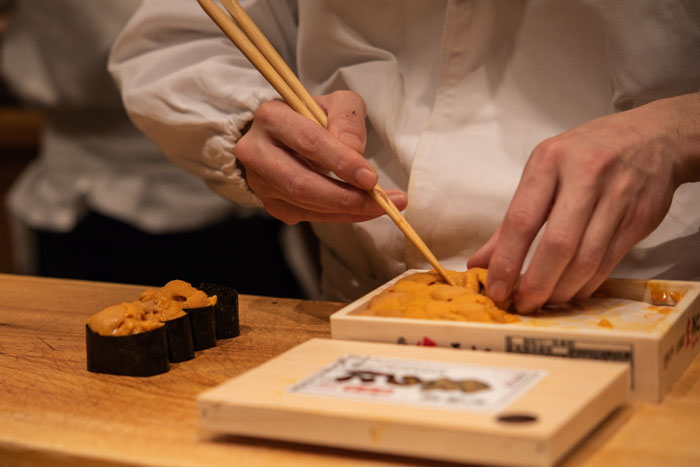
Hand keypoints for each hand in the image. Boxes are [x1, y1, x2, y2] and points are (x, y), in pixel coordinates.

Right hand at [233, 90, 406, 223]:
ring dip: (347, 210)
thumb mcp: (336, 103)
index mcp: (271, 116)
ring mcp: (260, 182)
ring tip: (381, 206)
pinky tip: (361, 209)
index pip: (308, 142)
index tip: (371, 178)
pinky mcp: (270, 203)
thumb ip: (347, 119)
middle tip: (380, 201)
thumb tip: (354, 151)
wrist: (284, 135)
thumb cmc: (313, 117)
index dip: (341, 162)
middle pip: (301, 183)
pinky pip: (308, 216)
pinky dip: (339, 216)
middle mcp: (256, 151)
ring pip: (304, 204)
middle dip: (345, 196)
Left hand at [468, 93, 699, 312]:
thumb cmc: (585, 155)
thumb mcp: (544, 171)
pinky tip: (571, 292)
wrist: (654, 136)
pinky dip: (587, 284)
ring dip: (562, 290)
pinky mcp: (641, 217)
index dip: (506, 261)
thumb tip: (480, 263)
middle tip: (522, 305)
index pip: (522, 220)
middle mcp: (586, 176)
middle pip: (558, 244)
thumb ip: (513, 219)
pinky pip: (609, 261)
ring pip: (587, 259)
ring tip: (545, 303)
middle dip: (536, 283)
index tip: (495, 290)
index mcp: (550, 161)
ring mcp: (619, 197)